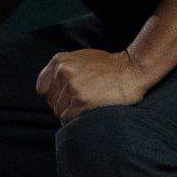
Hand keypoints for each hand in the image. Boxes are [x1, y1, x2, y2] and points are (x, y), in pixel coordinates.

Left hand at [35, 49, 151, 121]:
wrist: (134, 69)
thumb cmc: (110, 66)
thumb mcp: (82, 58)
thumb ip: (63, 69)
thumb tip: (47, 89)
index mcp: (60, 61)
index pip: (42, 87)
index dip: (53, 94)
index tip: (64, 96)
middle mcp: (63, 72)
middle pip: (51, 101)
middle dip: (63, 104)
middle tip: (83, 99)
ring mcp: (71, 87)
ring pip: (59, 111)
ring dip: (71, 111)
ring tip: (89, 103)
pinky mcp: (80, 101)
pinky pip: (68, 118)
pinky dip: (77, 118)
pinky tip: (90, 110)